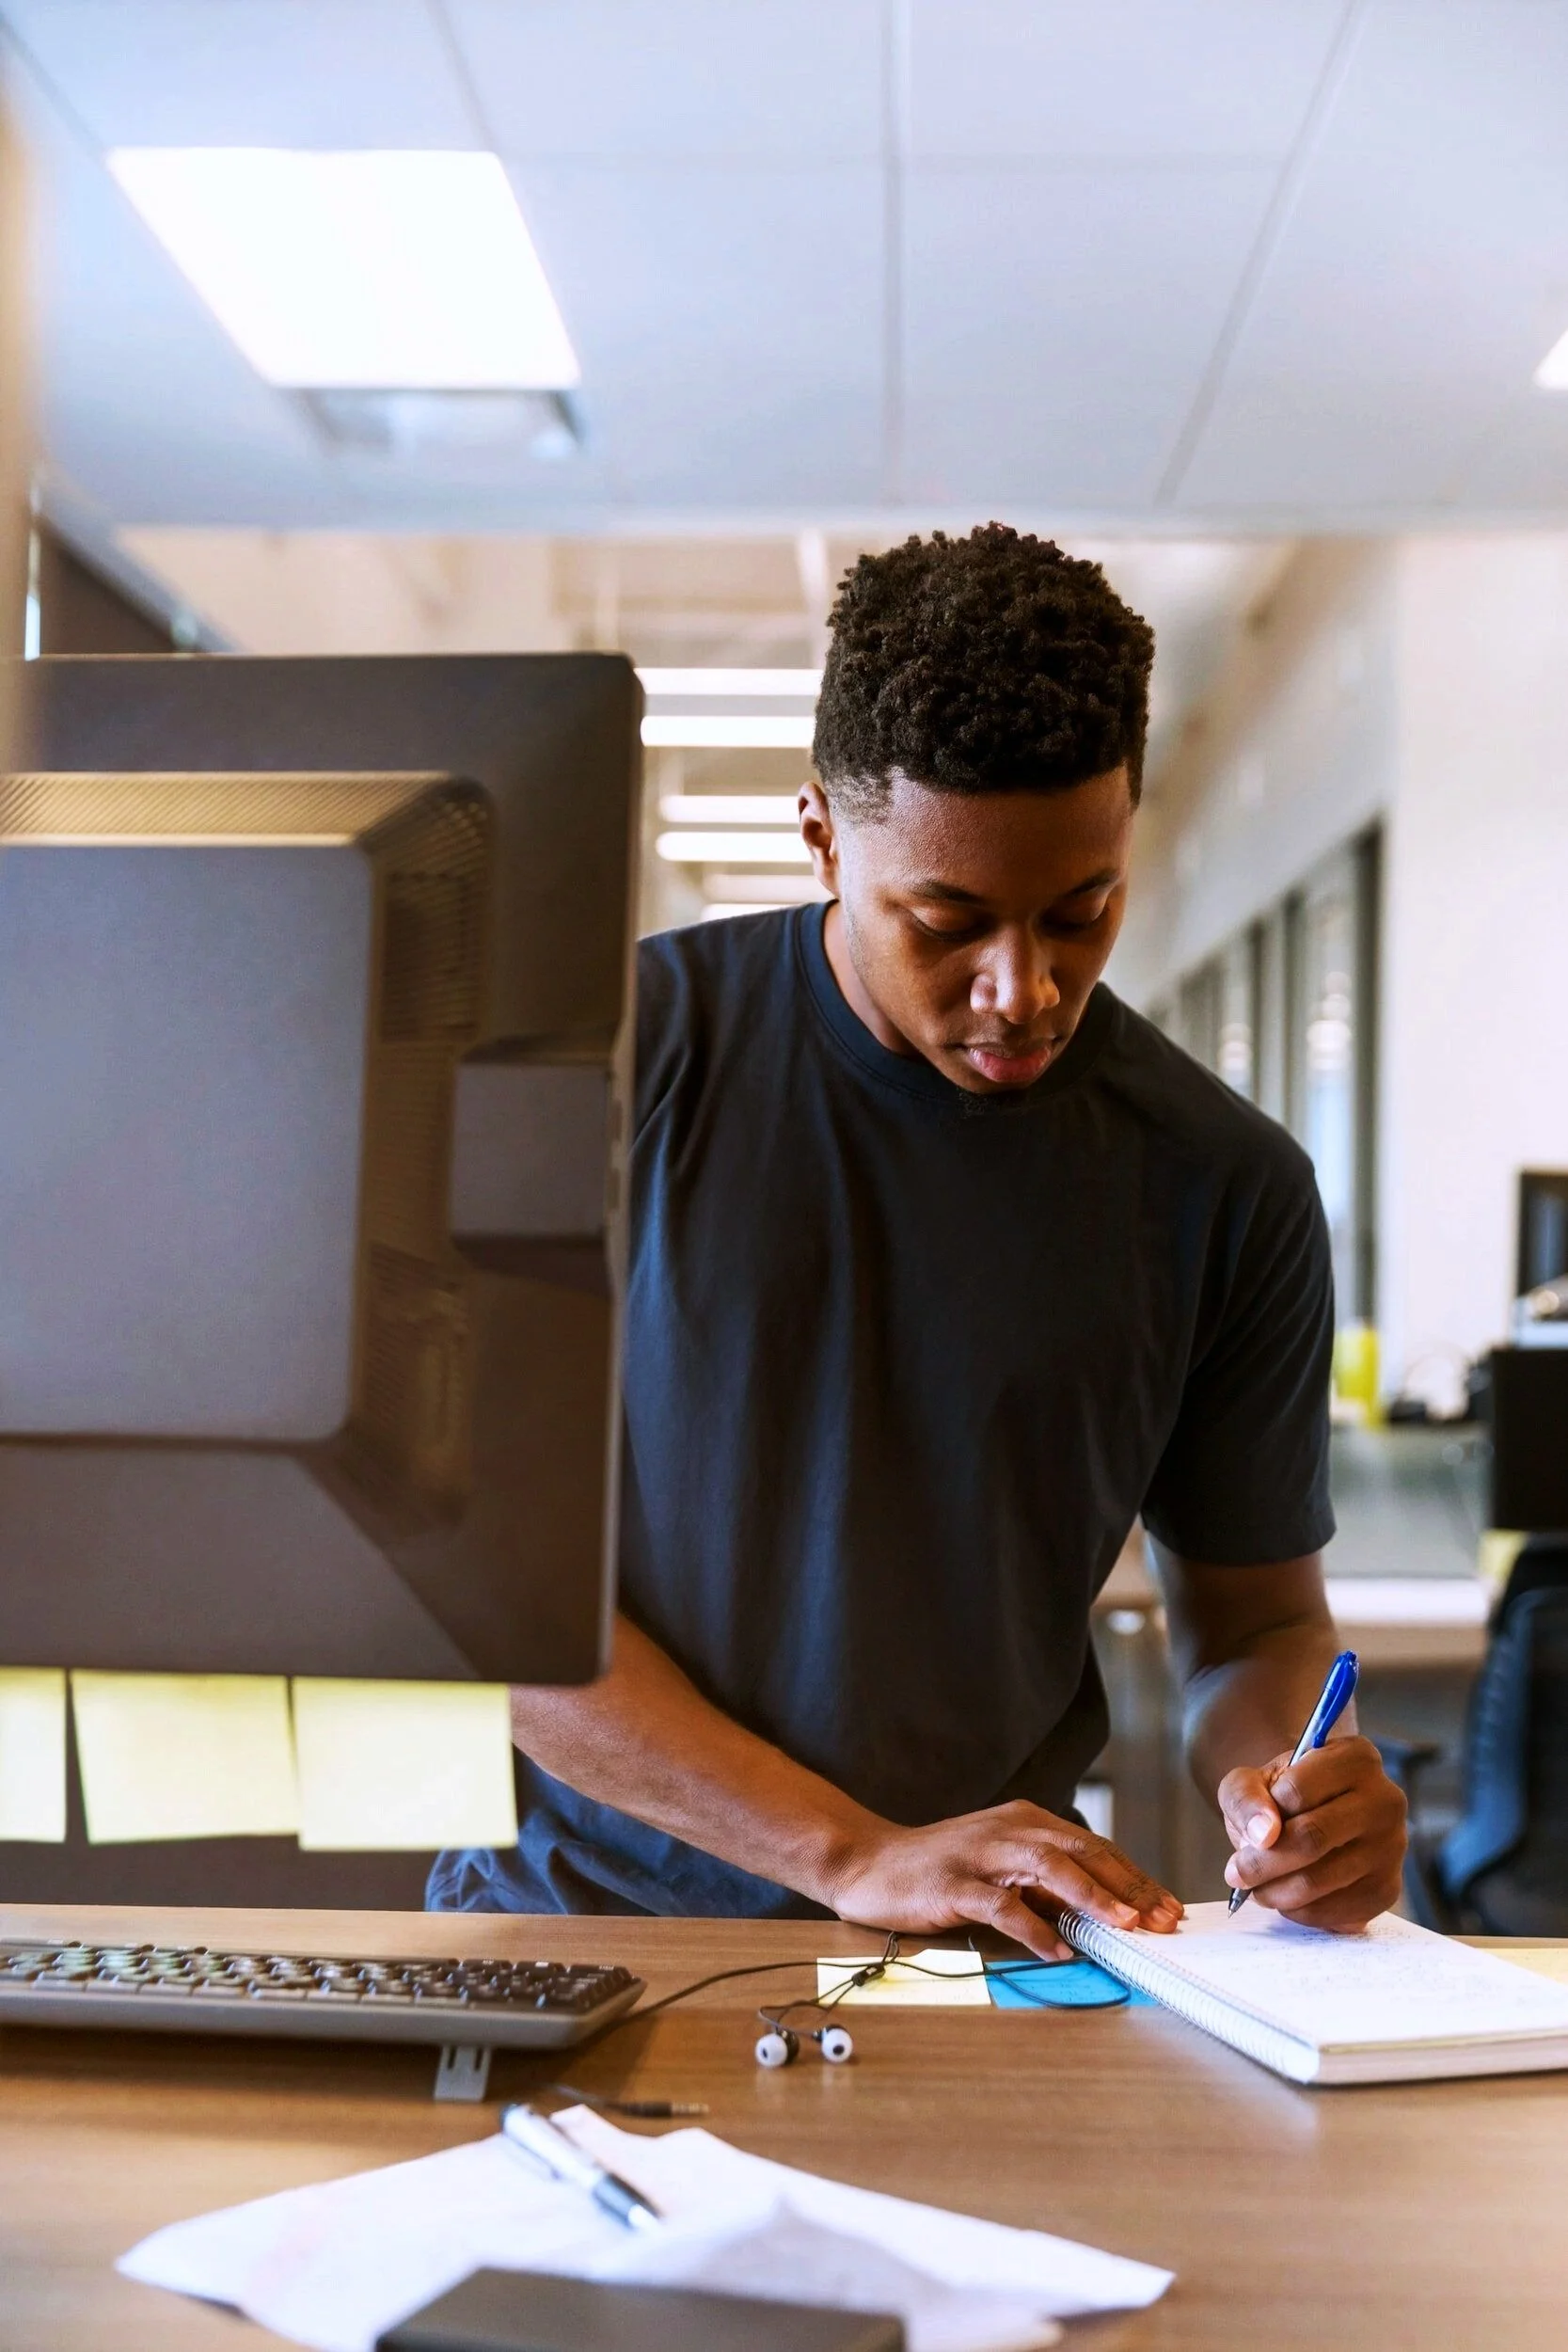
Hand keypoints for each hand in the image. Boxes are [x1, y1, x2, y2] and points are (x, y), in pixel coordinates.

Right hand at [822, 1801, 1182, 1961]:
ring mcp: (980, 1854)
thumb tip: (1101, 1913)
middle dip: (1128, 1887)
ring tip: (1124, 1925)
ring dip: (1091, 1897)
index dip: (1134, 1878)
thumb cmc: (939, 1870)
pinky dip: (1034, 1928)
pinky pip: (1002, 1905)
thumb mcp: (1000, 1867)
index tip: (1167, 1909)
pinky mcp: (953, 1883)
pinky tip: (1057, 1950)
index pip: (1094, 1847)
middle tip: (1162, 1921)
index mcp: (1025, 1821)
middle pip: (1082, 1851)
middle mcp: (1009, 1829)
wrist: (868, 1862)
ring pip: (1048, 1868)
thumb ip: (1044, 1883)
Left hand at [1219, 1736, 1405, 1928]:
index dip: (1263, 1815)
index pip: (1297, 1791)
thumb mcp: (1250, 1781)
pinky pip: (1336, 1912)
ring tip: (1257, 1885)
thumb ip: (1246, 1797)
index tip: (1250, 1827)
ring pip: (1320, 1880)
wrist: (1311, 1818)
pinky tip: (1287, 1896)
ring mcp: (1392, 1847)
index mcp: (1356, 1757)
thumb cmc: (1281, 1796)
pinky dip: (1299, 1911)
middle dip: (1262, 1863)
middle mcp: (1385, 1800)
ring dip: (1275, 1891)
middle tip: (1237, 1873)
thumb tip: (1264, 1834)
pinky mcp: (1388, 1889)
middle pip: (1312, 1839)